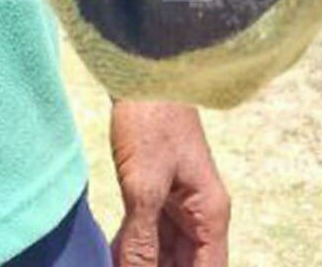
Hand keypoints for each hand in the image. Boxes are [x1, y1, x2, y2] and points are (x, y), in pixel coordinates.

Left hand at [110, 101, 229, 266]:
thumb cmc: (152, 122)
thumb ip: (142, 237)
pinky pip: (149, 233)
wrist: (142, 73)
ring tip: (114, 264)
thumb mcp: (144, 185)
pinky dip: (131, 248)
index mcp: (210, 215)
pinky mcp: (157, 193)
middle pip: (185, 265)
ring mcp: (178, 204)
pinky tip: (110, 256)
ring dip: (143, 263)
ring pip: (166, 253)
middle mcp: (200, 215)